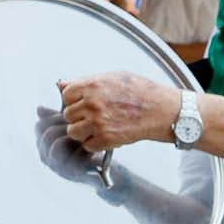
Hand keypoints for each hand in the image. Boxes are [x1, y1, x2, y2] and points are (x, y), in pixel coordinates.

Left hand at [58, 72, 177, 151]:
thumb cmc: (141, 91)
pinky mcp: (107, 138)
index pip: (66, 95)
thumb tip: (62, 84)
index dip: (74, 100)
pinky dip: (94, 143)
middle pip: (68, 115)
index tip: (82, 103)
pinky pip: (87, 145)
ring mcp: (98, 122)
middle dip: (78, 116)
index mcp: (92, 86)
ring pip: (73, 132)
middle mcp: (92, 104)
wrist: (161, 109)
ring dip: (83, 132)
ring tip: (96, 128)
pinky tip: (105, 136)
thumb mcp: (112, 77)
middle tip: (92, 117)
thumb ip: (86, 81)